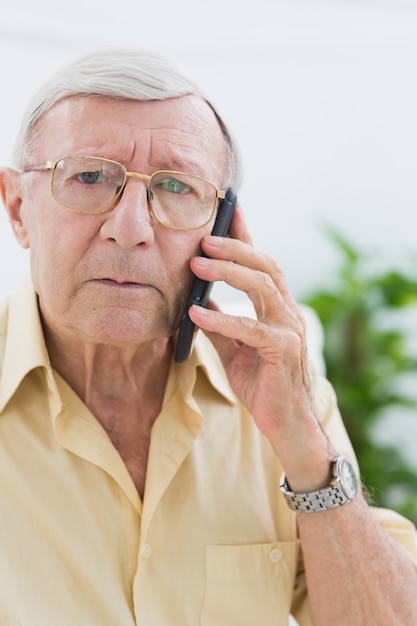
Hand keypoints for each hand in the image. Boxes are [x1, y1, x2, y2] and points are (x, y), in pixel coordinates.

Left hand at [188, 207, 331, 484]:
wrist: (285, 424)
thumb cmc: (261, 383)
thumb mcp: (232, 347)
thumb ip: (218, 323)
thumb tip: (195, 301)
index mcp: (276, 307)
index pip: (261, 262)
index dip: (245, 235)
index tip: (227, 208)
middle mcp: (287, 312)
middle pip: (265, 265)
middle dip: (235, 246)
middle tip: (202, 237)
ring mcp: (289, 329)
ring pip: (263, 287)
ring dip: (228, 271)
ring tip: (198, 262)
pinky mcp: (285, 352)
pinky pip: (252, 329)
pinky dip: (223, 319)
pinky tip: (197, 314)